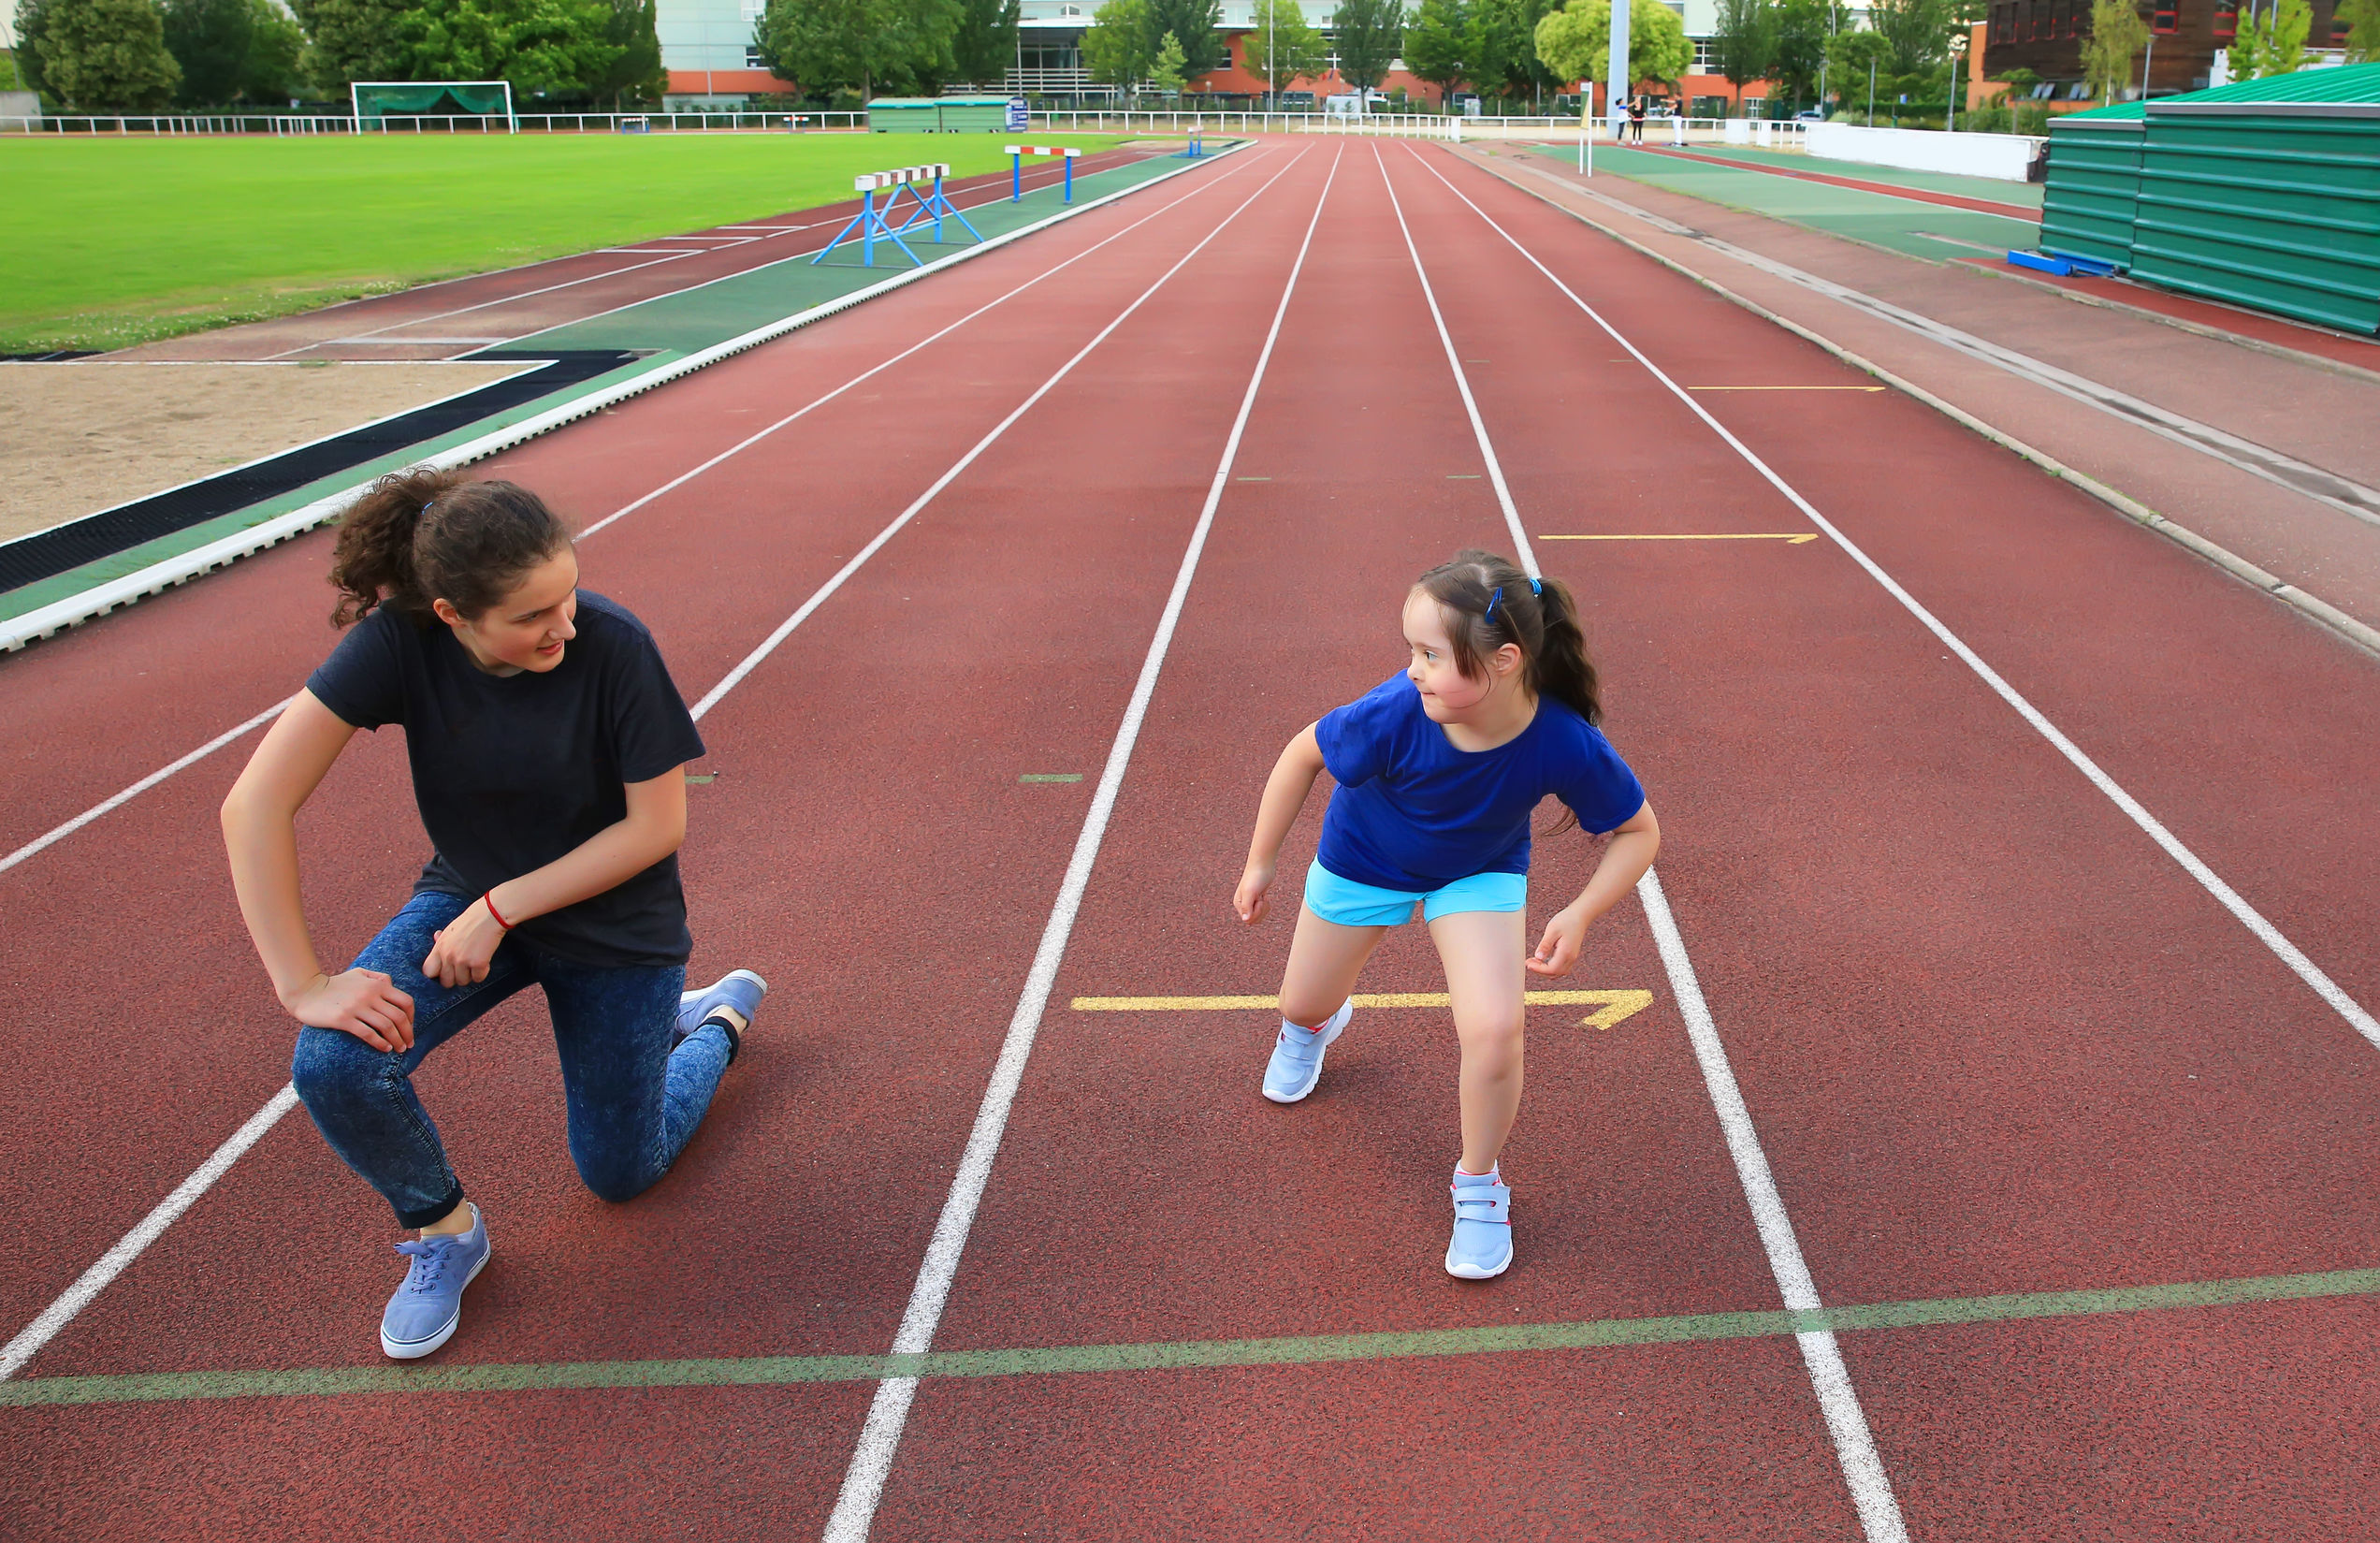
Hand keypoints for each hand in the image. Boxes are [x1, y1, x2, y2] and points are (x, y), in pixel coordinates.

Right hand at [284, 968, 416, 1051]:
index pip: (405, 1002)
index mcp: (377, 984)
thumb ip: (377, 978)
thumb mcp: (358, 974)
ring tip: (399, 1049)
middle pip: (399, 1017)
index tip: (410, 1029)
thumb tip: (392, 985)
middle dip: (407, 1033)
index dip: (412, 1017)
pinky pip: (368, 1033)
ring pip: (386, 1026)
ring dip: (397, 1040)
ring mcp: (357, 1007)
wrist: (306, 991)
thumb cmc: (334, 985)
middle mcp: (370, 994)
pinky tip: (385, 1049)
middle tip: (409, 1045)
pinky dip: (380, 1043)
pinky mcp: (343, 1019)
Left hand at [423, 898, 507, 988]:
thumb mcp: (451, 929)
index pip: (428, 972)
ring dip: (469, 976)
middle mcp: (448, 956)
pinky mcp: (478, 963)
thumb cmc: (472, 920)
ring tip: (474, 963)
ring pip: (462, 982)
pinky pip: (478, 979)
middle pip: (446, 982)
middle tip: (463, 969)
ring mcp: (462, 961)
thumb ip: (442, 939)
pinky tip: (484, 961)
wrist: (491, 914)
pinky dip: (482, 972)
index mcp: (439, 947)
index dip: (437, 975)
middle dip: (455, 978)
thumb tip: (435, 936)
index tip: (445, 972)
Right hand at [1234, 860, 1276, 923]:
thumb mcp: (1250, 892)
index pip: (1248, 920)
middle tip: (1262, 900)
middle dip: (1261, 912)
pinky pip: (1263, 910)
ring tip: (1263, 897)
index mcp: (1238, 904)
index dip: (1256, 914)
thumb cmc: (1255, 877)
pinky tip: (1265, 896)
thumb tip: (1245, 920)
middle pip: (1254, 920)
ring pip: (1259, 916)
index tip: (1259, 901)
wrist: (1263, 865)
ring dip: (1264, 909)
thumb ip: (1247, 907)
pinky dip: (1266, 905)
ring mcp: (1251, 902)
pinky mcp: (1258, 899)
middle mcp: (1243, 904)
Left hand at [1527, 905, 1589, 977]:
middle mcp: (1570, 957)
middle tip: (1529, 963)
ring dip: (1545, 970)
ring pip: (1558, 972)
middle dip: (1540, 971)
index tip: (1528, 964)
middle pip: (1555, 973)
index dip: (1538, 969)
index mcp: (1566, 952)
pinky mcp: (1571, 955)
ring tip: (1535, 961)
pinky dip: (1551, 967)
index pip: (1551, 969)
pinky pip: (1561, 967)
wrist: (1580, 916)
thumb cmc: (1567, 920)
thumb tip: (1538, 957)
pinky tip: (1543, 959)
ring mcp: (1572, 957)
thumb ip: (1545, 945)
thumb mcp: (1552, 930)